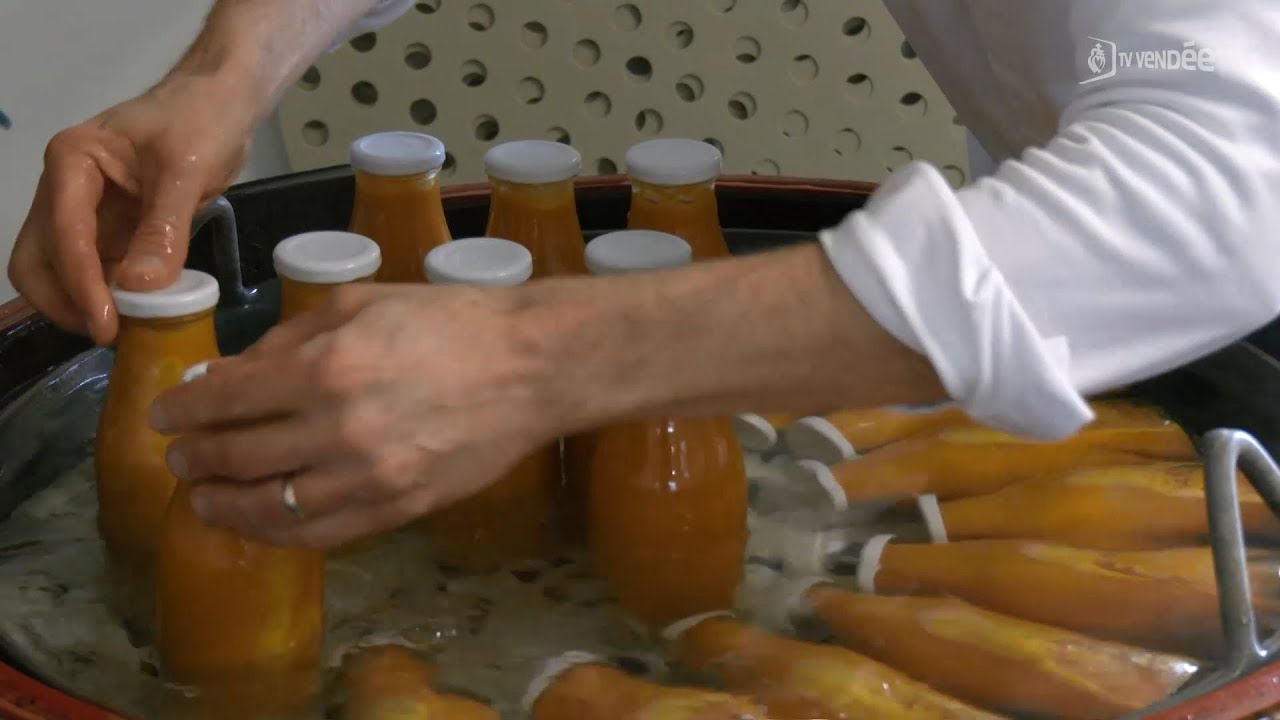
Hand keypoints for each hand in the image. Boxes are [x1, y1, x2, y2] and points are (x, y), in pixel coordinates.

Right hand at [9, 77, 254, 343]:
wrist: (222, 102)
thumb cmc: (203, 120)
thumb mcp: (188, 169)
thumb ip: (164, 227)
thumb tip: (139, 286)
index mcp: (72, 162)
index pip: (63, 234)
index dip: (80, 284)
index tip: (105, 325)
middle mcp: (66, 189)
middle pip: (38, 258)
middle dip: (65, 300)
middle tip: (108, 333)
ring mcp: (87, 212)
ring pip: (61, 270)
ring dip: (84, 302)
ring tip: (126, 329)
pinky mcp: (112, 229)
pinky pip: (98, 271)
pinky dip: (109, 295)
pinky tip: (137, 314)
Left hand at [149, 284, 559, 548]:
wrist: (531, 367)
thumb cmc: (449, 321)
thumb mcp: (360, 304)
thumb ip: (288, 340)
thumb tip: (229, 375)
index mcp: (323, 370)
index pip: (223, 401)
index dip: (181, 410)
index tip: (164, 415)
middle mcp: (336, 431)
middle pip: (236, 457)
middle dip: (193, 458)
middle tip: (179, 457)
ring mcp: (369, 479)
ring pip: (269, 509)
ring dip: (224, 504)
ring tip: (205, 498)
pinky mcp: (397, 509)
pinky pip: (320, 534)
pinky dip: (278, 532)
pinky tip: (260, 521)